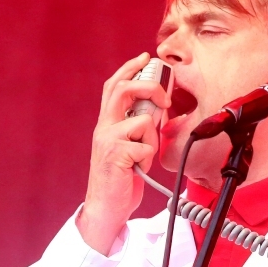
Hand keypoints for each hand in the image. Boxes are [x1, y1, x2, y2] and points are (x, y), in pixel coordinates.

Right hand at [78, 53, 167, 254]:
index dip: (129, 68)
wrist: (105, 208)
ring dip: (151, 138)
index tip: (145, 57)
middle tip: (164, 98)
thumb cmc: (120, 180)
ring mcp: (108, 140)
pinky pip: (145, 145)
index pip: (114, 86)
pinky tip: (138, 168)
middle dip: (149, 87)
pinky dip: (148, 157)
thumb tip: (157, 109)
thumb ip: (138, 127)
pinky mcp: (116, 154)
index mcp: (106, 124)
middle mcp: (103, 128)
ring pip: (141, 119)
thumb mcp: (129, 147)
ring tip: (144, 155)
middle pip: (123, 89)